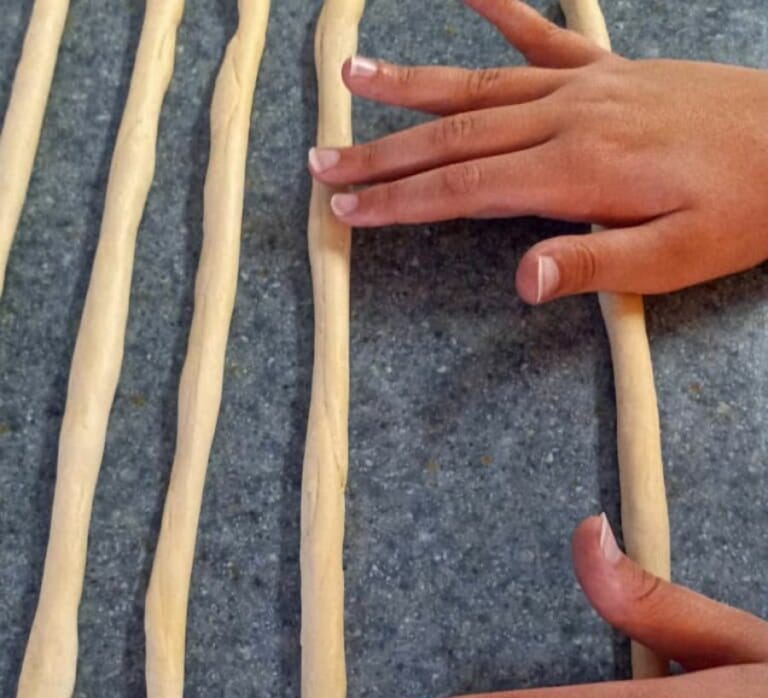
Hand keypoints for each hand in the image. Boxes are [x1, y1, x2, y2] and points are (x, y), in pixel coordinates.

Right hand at [308, 0, 767, 301]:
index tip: (347, 209)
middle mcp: (570, 117)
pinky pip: (547, 35)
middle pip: (455, 134)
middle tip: (321, 163)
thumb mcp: (672, 260)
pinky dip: (504, 11)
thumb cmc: (741, 210)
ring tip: (355, 78)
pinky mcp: (611, 70)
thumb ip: (593, 262)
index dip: (401, 201)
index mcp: (575, 170)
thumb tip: (519, 279)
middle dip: (383, 153)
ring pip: (481, 83)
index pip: (465, 186)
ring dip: (414, 85)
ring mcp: (589, 85)